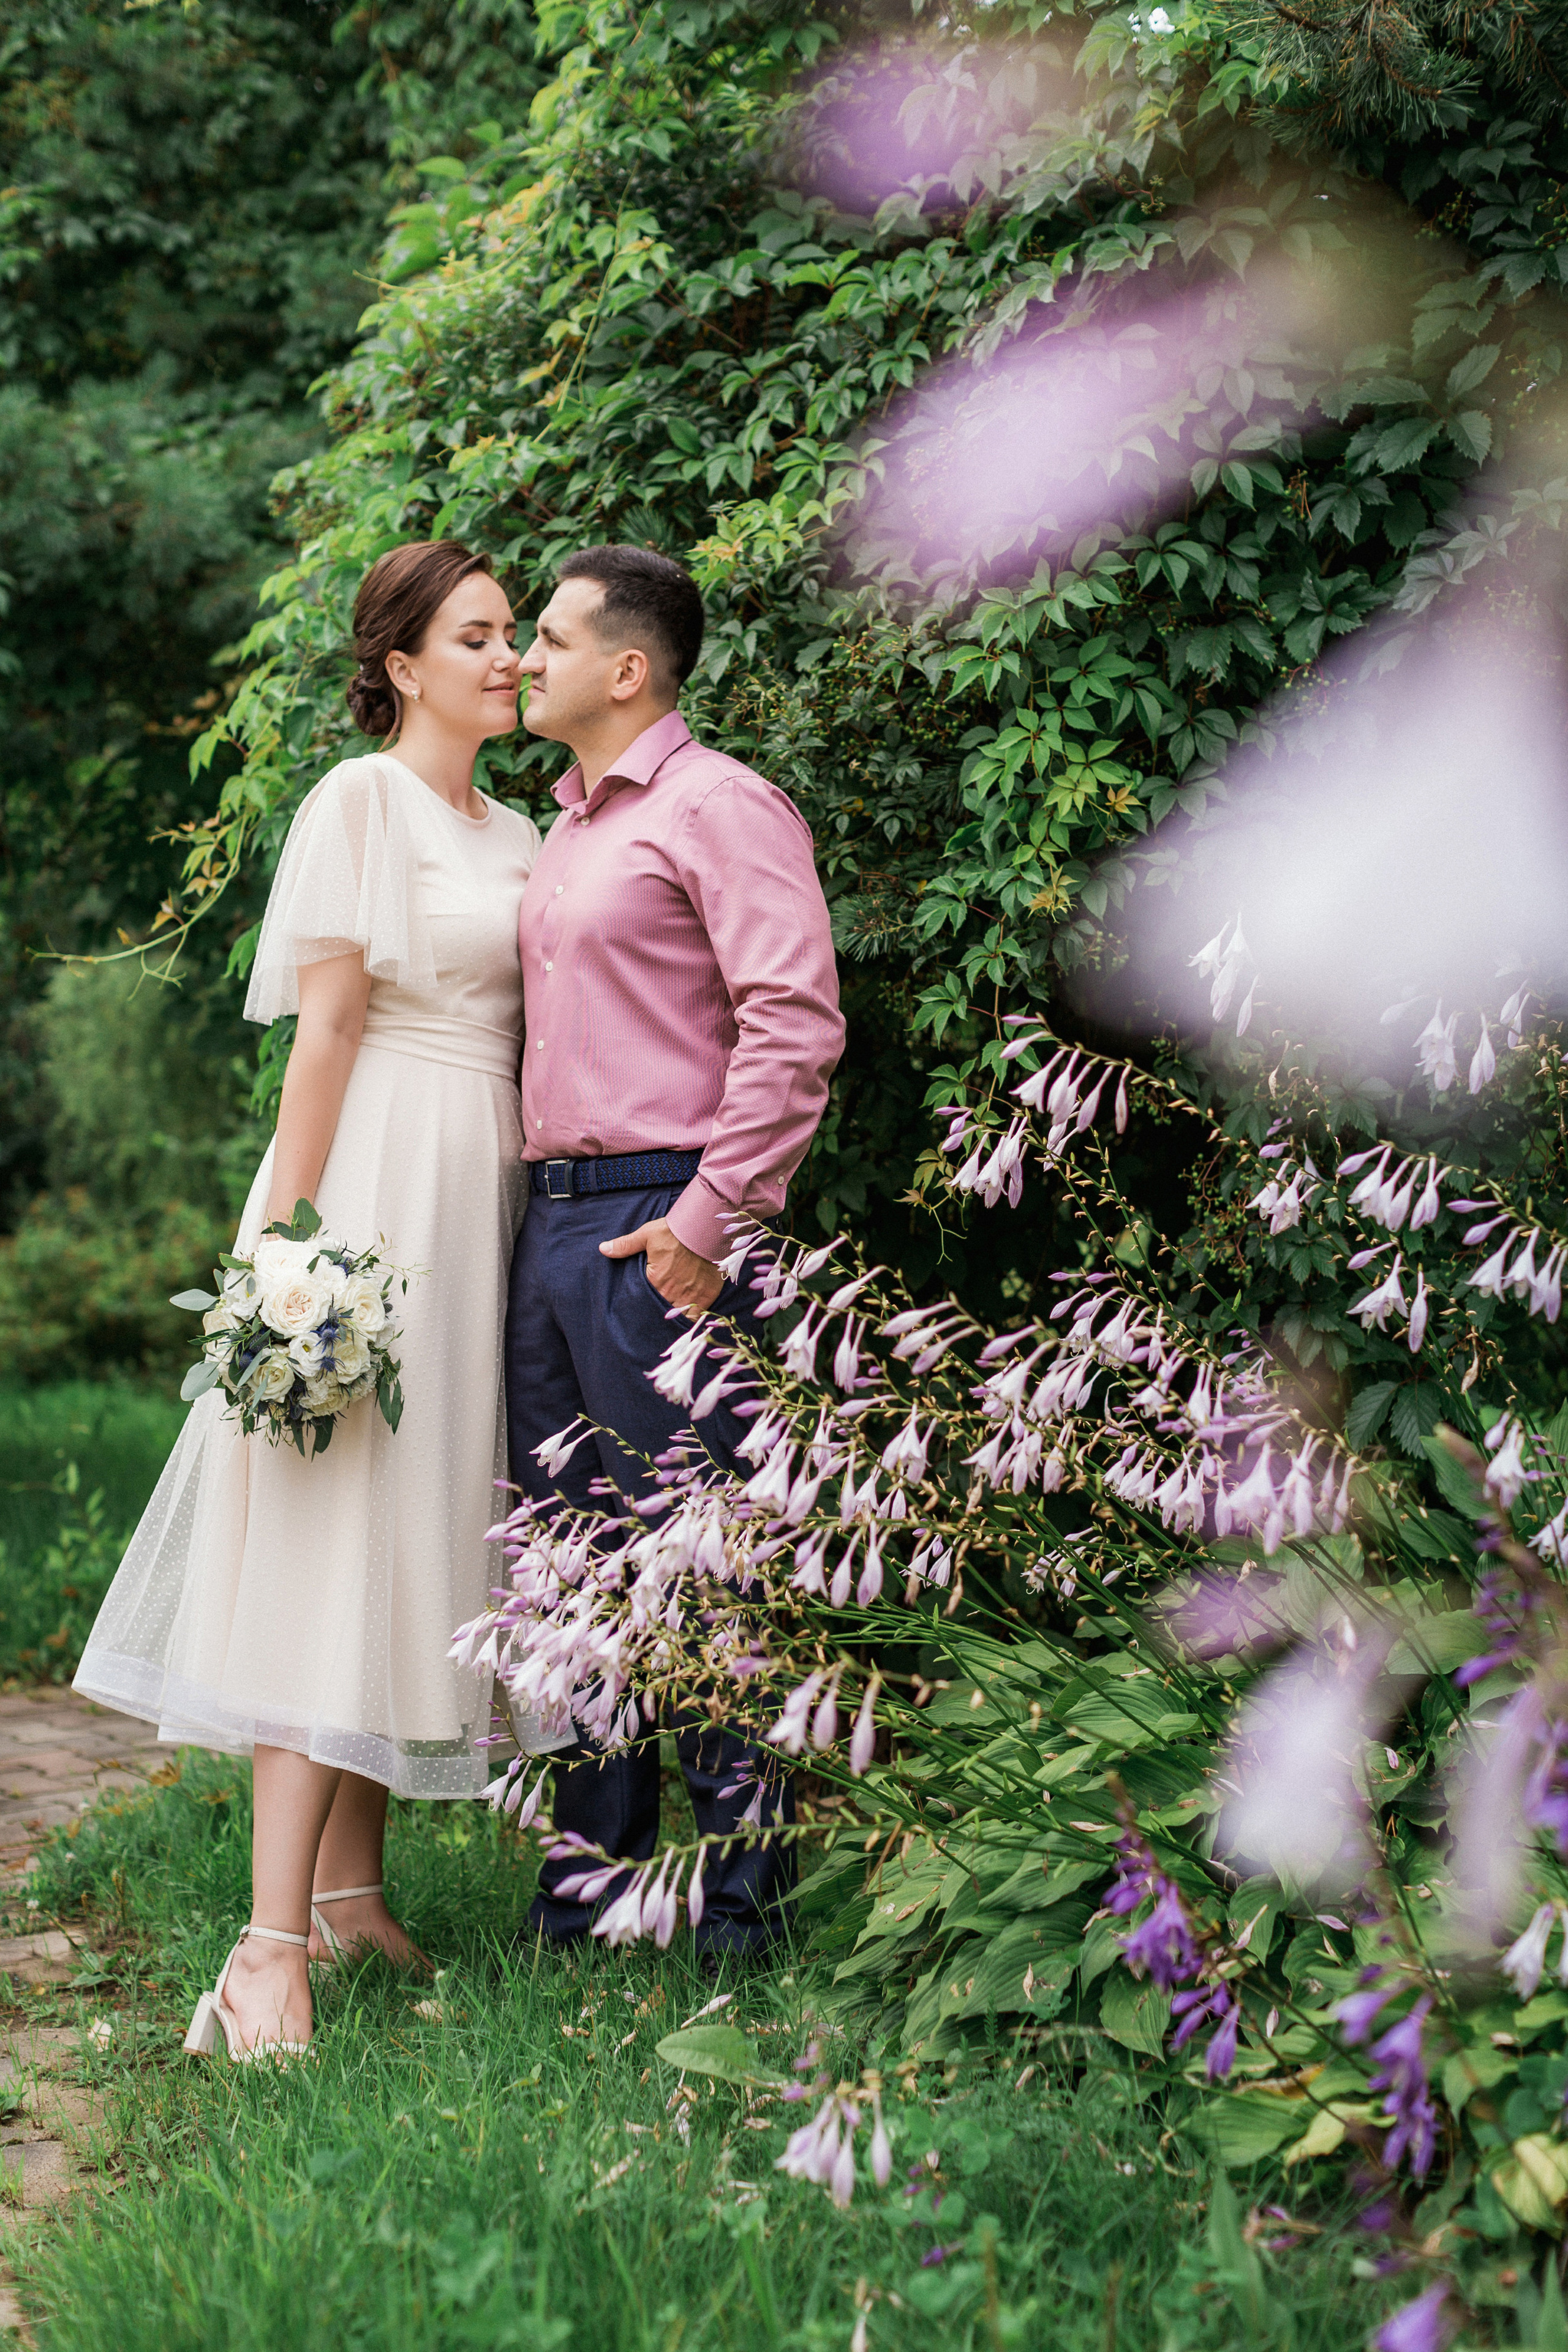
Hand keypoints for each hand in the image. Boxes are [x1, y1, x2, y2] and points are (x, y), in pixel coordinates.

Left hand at [599, 1216, 723, 1316]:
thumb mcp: (647, 1235)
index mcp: (654, 1281)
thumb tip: (603, 1248)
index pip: (642, 1301)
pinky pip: (696, 1316)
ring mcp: (689, 1297)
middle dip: (656, 1313)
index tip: (640, 1308)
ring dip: (673, 1318)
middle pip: (659, 1311)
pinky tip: (687, 1321)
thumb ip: (625, 1245)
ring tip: (667, 1323)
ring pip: (677, 1317)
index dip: (642, 1305)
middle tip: (653, 1317)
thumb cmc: (675, 1231)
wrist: (705, 1229)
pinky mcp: (706, 1296)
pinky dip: (691, 1320)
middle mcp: (670, 1293)